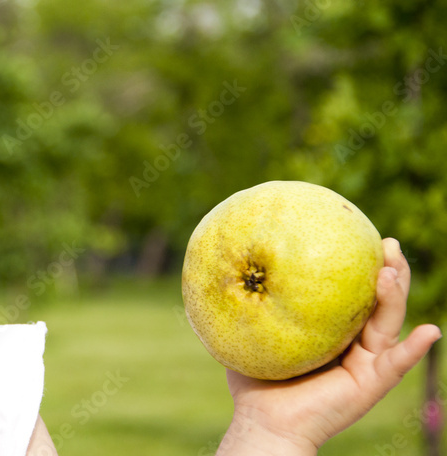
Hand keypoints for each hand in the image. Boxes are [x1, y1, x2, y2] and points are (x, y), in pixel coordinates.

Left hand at [217, 238, 441, 454]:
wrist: (263, 422)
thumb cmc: (254, 382)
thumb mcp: (251, 332)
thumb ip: (248, 303)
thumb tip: (230, 263)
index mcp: (330, 331)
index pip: (351, 293)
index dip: (360, 265)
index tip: (360, 234)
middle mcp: (353, 344)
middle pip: (378, 301)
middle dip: (389, 269)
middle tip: (387, 242)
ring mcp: (365, 363)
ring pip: (389, 322)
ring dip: (396, 295)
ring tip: (392, 271)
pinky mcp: (371, 385)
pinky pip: (397, 364)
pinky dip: (416, 349)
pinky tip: (431, 331)